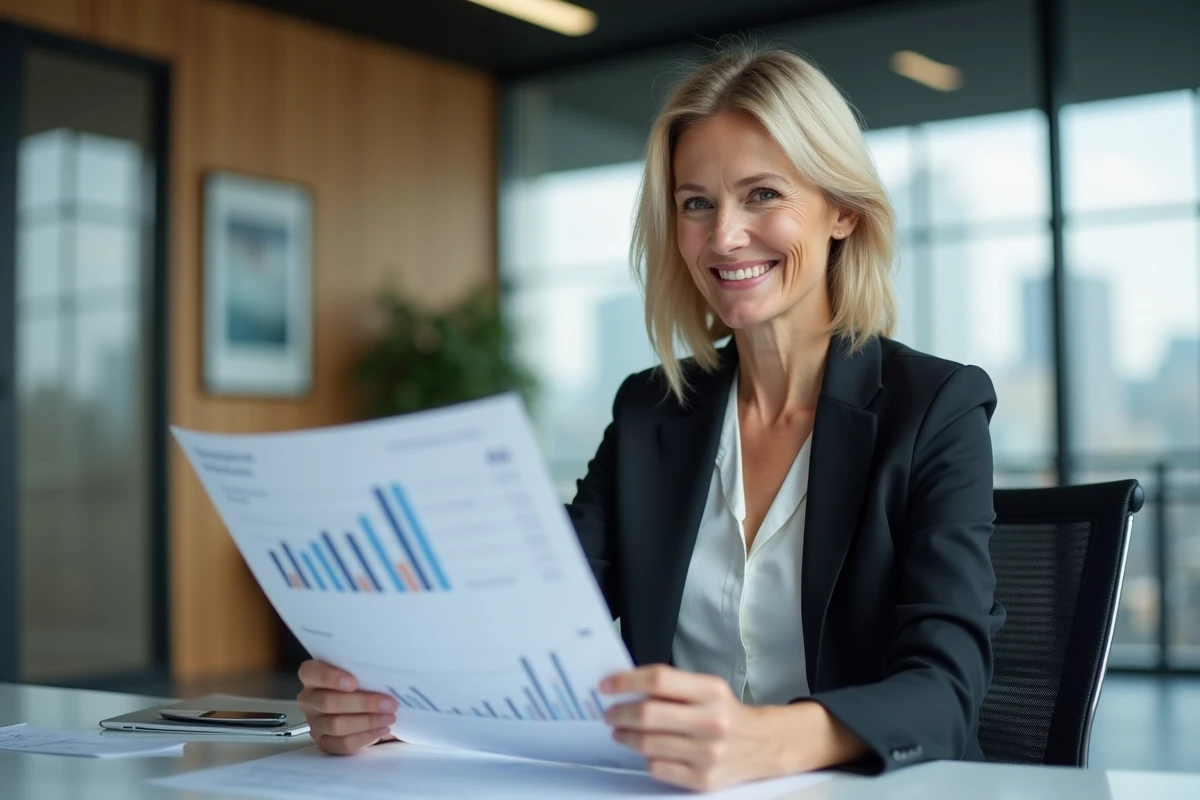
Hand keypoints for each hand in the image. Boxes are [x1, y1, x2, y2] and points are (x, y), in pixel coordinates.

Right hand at [297, 660, 398, 754]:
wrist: (359, 707)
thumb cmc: (359, 683)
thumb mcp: (357, 672)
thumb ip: (362, 672)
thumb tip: (385, 678)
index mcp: (311, 676)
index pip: (311, 673)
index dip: (329, 677)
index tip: (354, 682)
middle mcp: (308, 700)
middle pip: (328, 702)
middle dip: (363, 703)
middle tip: (389, 704)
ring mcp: (314, 723)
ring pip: (336, 725)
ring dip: (368, 722)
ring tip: (390, 717)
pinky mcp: (324, 742)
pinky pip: (342, 744)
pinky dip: (365, 737)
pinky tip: (382, 730)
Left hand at [600, 665, 794, 790]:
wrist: (763, 744)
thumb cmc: (726, 713)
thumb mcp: (707, 688)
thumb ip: (672, 686)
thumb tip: (626, 687)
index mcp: (710, 691)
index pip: (659, 680)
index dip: (626, 681)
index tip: (607, 685)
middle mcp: (711, 721)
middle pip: (648, 714)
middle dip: (619, 713)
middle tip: (610, 712)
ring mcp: (707, 753)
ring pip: (648, 744)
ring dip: (626, 736)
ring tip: (621, 731)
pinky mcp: (703, 779)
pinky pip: (658, 768)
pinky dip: (646, 758)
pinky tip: (647, 751)